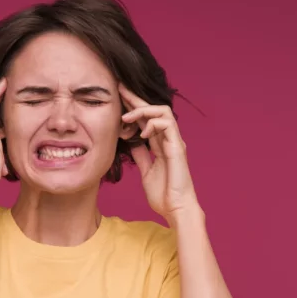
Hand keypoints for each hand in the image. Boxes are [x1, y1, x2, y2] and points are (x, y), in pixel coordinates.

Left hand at [119, 84, 197, 220]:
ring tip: (127, 117)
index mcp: (161, 144)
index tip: (118, 97)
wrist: (175, 208)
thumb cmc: (163, 194)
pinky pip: (167, 124)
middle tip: (119, 89)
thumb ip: (141, 154)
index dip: (133, 107)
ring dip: (143, 110)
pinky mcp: (178, 147)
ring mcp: (175, 142)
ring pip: (163, 111)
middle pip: (153, 110)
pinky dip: (153, 124)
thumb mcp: (146, 170)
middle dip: (135, 98)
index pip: (147, 119)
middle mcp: (169, 139)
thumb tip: (131, 142)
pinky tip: (141, 133)